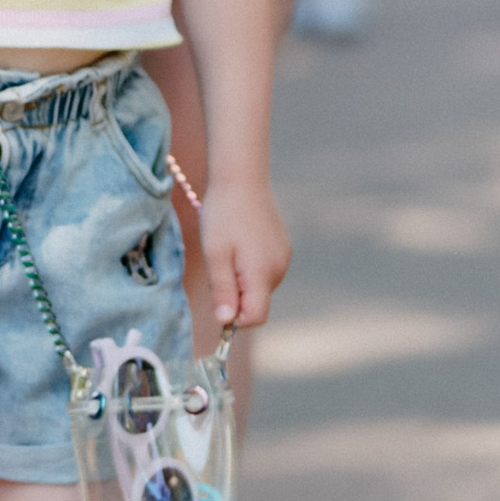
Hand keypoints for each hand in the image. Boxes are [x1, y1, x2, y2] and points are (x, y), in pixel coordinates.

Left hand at [198, 173, 288, 332]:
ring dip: (240, 280)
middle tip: (218, 264)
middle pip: (256, 303)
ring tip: (228, 250)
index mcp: (262, 273)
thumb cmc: (223, 215)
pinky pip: (264, 272)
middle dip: (234, 296)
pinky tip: (239, 243)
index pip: (255, 318)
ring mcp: (283, 258)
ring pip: (259, 288)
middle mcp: (279, 269)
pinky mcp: (283, 249)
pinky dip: (249, 268)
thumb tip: (226, 322)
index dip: (234, 318)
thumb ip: (223, 290)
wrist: (242, 178)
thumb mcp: (215, 255)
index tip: (216, 299)